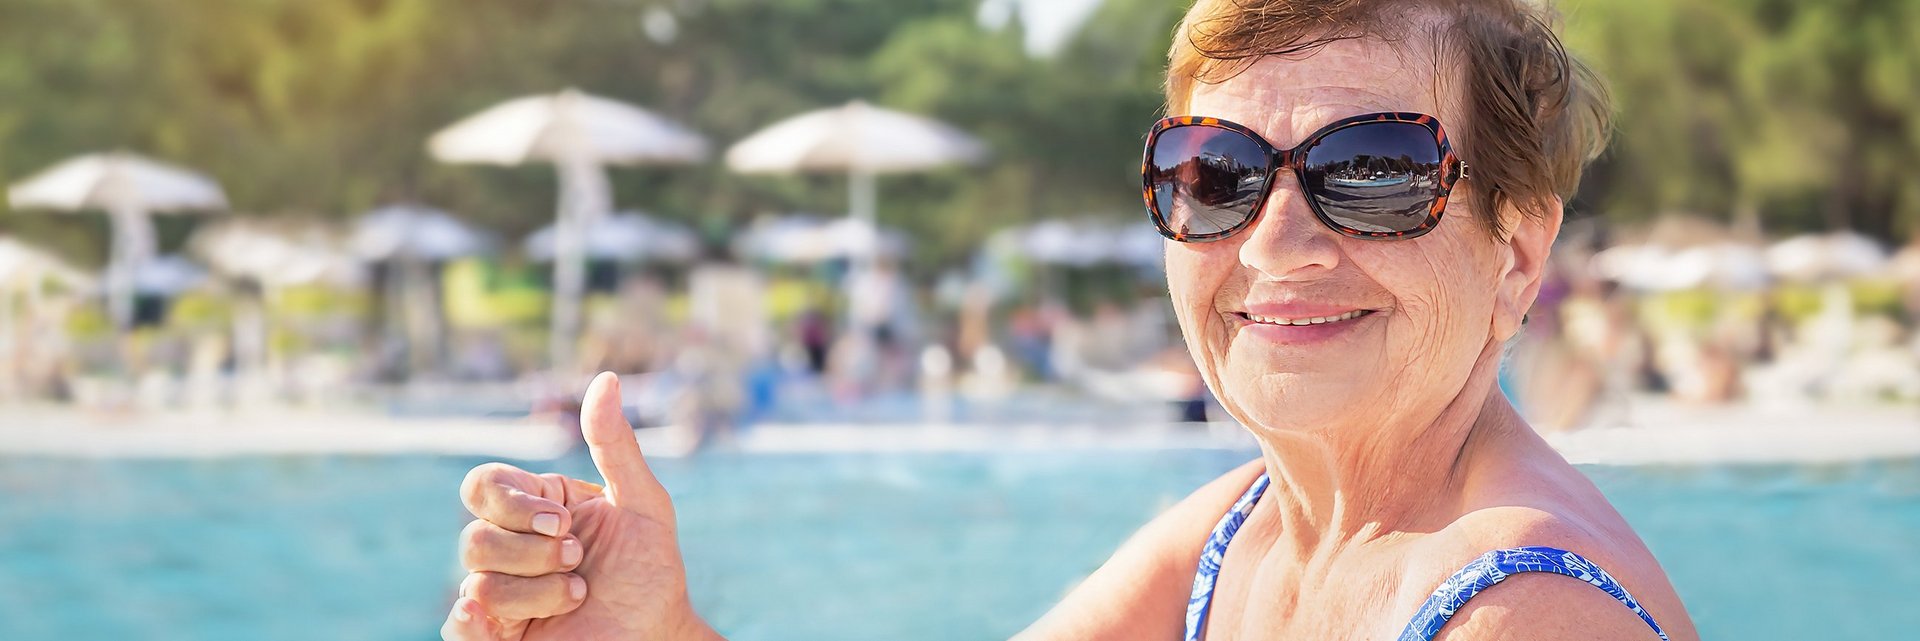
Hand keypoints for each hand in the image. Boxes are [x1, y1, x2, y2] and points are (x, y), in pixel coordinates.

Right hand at [443, 372, 720, 639]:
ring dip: (538, 592)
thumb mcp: (643, 504)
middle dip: (534, 552)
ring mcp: (499, 593)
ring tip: (578, 596)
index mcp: (534, 507)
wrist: (657, 634)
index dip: (514, 503)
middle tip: (578, 562)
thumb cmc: (651, 571)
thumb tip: (606, 379)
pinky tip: (496, 620)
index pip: (485, 486)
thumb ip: (616, 445)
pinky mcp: (497, 635)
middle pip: (474, 537)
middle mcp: (509, 547)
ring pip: (477, 583)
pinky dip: (471, 622)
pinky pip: (457, 627)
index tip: (561, 520)